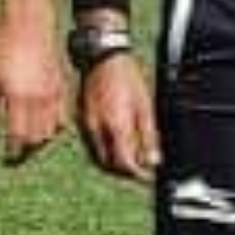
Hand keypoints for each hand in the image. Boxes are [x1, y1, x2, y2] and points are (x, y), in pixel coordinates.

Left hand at [0, 14, 65, 165]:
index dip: (13, 152)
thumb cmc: (1, 47)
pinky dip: (54, 126)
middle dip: (26, 148)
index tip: (6, 158)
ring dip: (40, 139)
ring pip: (52, 130)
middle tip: (15, 152)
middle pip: (36, 138)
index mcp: (18, 98)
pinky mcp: (61, 87)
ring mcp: (53, 94)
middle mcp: (39, 99)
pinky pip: (62, 117)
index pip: (18, 137)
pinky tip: (42, 124)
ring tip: (27, 140)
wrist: (28, 23)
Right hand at [76, 50, 159, 180]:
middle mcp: (98, 129)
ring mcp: (86, 125)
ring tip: (128, 159)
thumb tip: (152, 160)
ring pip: (96, 156)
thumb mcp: (146, 106)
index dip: (137, 174)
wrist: (102, 58)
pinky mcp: (81, 119)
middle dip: (123, 172)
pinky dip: (103, 151)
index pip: (124, 163)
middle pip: (107, 164)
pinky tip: (114, 144)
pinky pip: (91, 144)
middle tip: (138, 171)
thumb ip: (148, 136)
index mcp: (116, 126)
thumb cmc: (127, 78)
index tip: (147, 176)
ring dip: (112, 163)